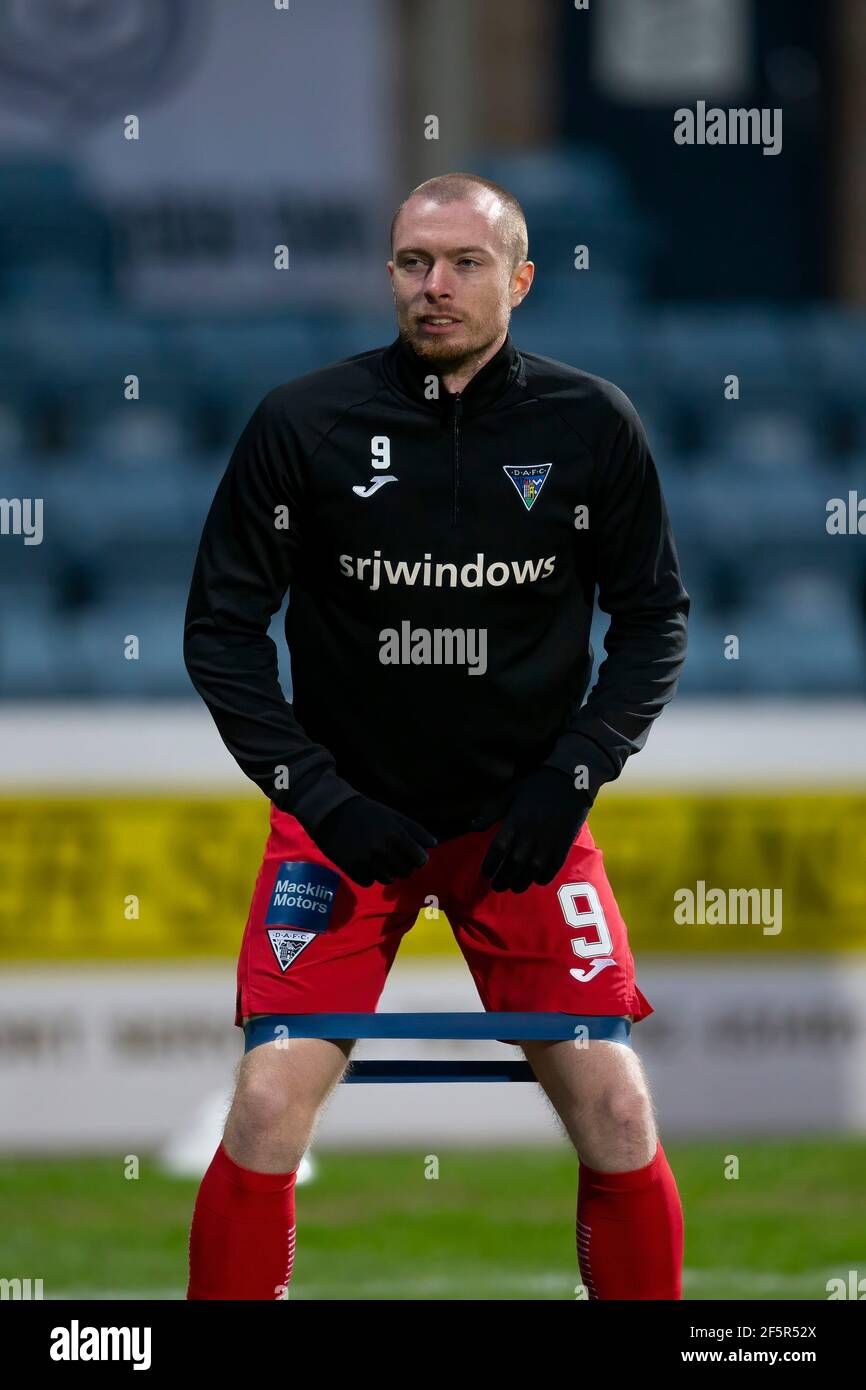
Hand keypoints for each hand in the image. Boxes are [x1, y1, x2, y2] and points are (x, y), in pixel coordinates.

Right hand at [313, 795, 437, 886]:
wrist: (331, 813)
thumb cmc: (367, 812)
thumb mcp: (393, 816)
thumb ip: (415, 830)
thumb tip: (434, 843)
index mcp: (396, 836)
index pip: (420, 860)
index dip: (418, 857)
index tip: (413, 853)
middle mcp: (384, 852)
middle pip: (406, 872)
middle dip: (403, 865)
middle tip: (394, 854)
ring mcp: (368, 863)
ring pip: (389, 879)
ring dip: (387, 871)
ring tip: (379, 858)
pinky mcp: (353, 871)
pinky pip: (370, 881)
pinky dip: (369, 875)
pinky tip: (364, 861)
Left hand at [478, 766, 591, 893]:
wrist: (570, 781)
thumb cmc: (536, 786)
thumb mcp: (510, 794)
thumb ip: (491, 812)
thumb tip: (471, 827)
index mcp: (514, 823)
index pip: (497, 851)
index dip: (489, 866)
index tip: (485, 873)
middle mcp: (530, 836)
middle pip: (512, 866)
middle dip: (502, 880)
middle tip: (496, 886)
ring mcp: (548, 843)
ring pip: (531, 872)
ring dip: (521, 883)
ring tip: (514, 887)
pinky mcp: (563, 846)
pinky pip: (552, 870)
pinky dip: (543, 878)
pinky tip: (536, 879)